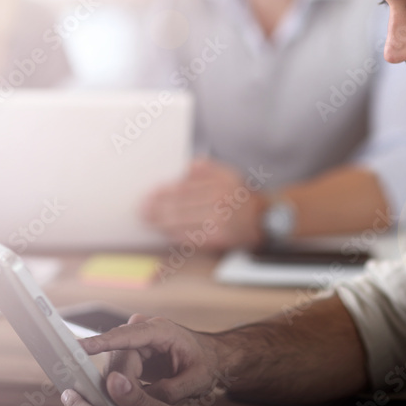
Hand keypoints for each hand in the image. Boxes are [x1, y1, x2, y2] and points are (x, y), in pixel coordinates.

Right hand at [61, 315, 226, 405]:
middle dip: (122, 386)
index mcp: (160, 329)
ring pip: (115, 368)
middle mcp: (143, 329)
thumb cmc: (206, 363)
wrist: (211, 356)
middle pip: (117, 360)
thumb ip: (167, 391)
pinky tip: (134, 399)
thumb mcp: (194, 380)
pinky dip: (124, 388)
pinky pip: (118, 372)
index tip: (80, 347)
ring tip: (140, 402)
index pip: (125, 335)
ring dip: (123, 389)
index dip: (101, 342)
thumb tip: (136, 399)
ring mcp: (134, 339)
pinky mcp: (131, 351)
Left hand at [141, 159, 267, 249]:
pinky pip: (191, 236)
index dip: (163, 193)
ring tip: (149, 220)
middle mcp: (220, 202)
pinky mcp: (219, 239)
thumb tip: (185, 167)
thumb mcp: (227, 173)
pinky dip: (175, 234)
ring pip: (182, 222)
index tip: (149, 195)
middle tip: (142, 210)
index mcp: (220, 183)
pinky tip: (165, 231)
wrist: (263, 219)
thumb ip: (206, 167)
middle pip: (180, 206)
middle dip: (157, 209)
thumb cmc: (239, 195)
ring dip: (162, 222)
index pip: (184, 188)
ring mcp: (219, 222)